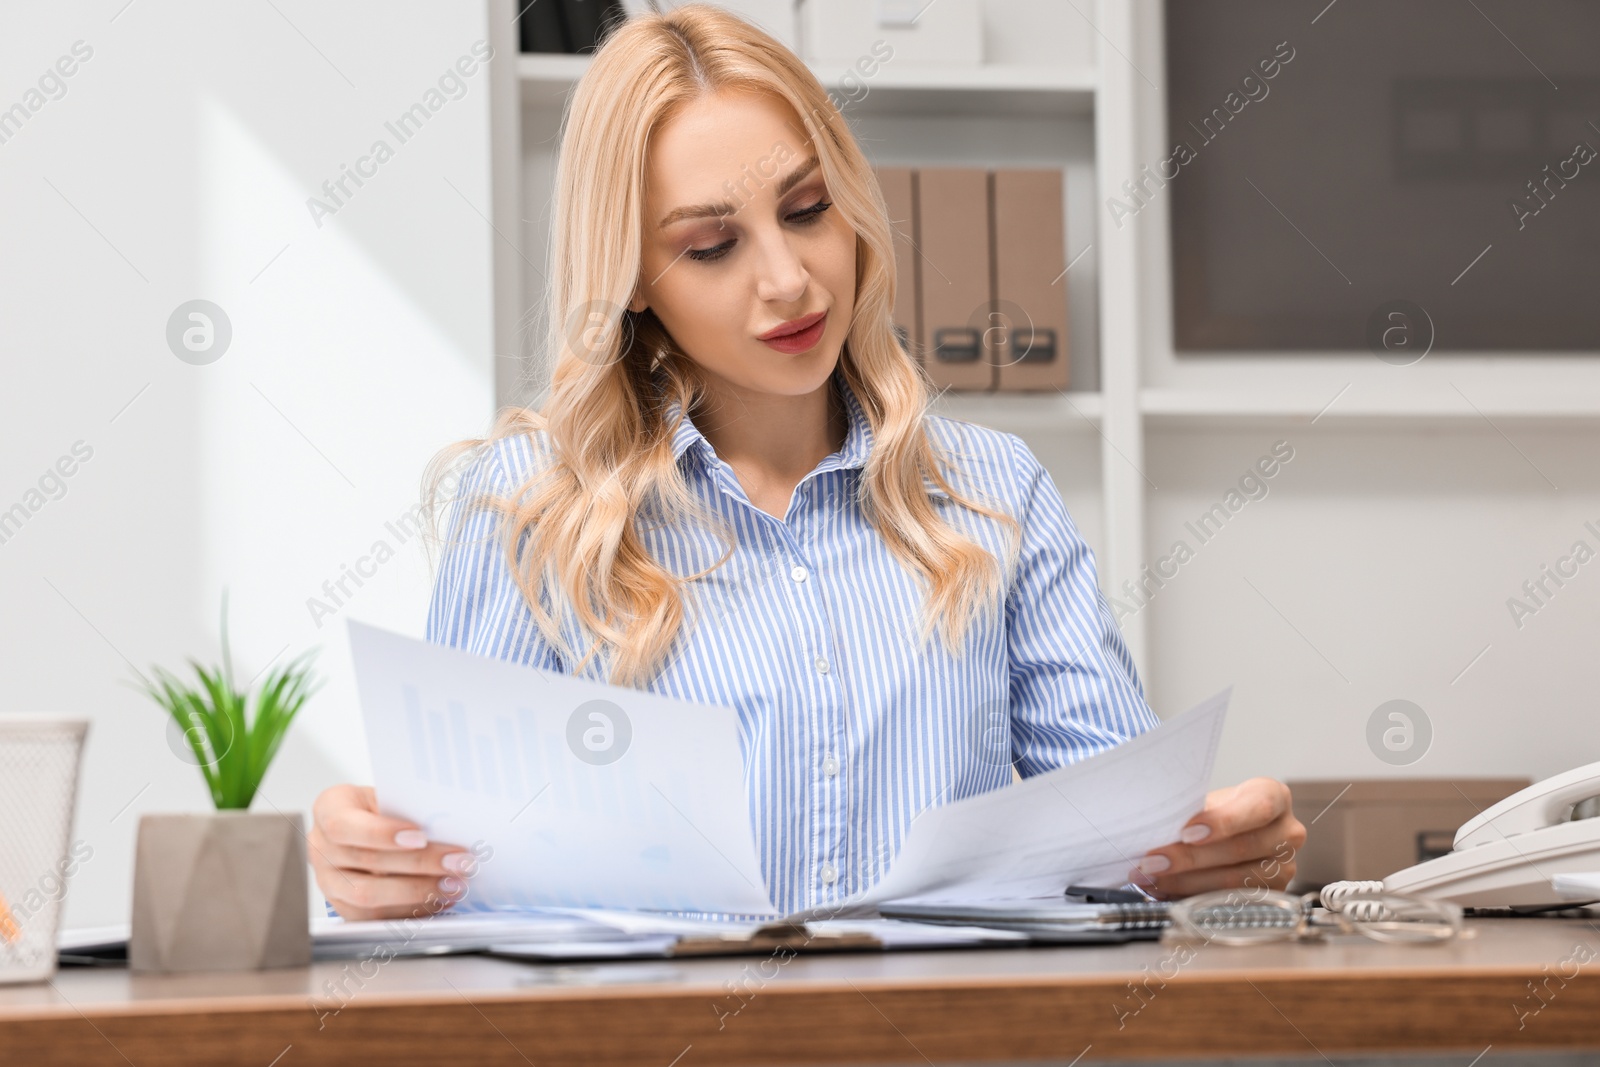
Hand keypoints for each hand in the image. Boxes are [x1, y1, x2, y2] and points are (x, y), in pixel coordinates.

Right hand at [309, 784, 476, 920]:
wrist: (371, 825)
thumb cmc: (385, 806)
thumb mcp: (392, 794)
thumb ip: (409, 809)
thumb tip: (448, 827)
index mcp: (329, 809)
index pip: (343, 825)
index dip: (381, 833)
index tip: (421, 837)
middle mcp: (321, 847)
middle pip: (365, 861)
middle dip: (418, 864)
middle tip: (457, 863)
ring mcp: (329, 881)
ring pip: (368, 895)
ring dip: (418, 891)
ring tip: (454, 884)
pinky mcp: (344, 907)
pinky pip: (375, 917)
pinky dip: (411, 910)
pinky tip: (440, 900)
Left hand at [1128, 777, 1305, 899]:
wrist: (1233, 833)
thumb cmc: (1219, 813)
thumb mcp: (1210, 802)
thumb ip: (1193, 813)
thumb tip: (1157, 831)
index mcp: (1274, 797)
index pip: (1258, 808)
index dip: (1223, 821)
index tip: (1187, 832)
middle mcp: (1288, 832)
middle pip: (1241, 848)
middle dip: (1190, 858)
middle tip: (1153, 862)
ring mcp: (1285, 867)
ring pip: (1236, 880)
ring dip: (1188, 882)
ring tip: (1154, 880)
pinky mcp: (1274, 895)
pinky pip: (1234, 901)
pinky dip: (1197, 897)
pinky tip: (1170, 893)